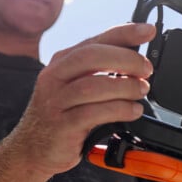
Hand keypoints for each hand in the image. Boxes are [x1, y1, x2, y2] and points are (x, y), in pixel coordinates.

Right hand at [6, 23, 155, 175]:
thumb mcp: (78, 88)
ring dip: (125, 87)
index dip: (124, 33)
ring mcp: (55, 101)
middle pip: (92, 56)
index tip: (148, 31)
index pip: (96, 40)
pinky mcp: (61, 125)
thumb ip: (101, 73)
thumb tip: (139, 62)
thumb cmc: (62, 116)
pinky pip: (93, 114)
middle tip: (146, 70)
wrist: (33, 150)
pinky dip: (119, 110)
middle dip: (126, 60)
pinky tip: (133, 111)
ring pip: (93, 86)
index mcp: (63, 62)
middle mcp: (55, 77)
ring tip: (141, 91)